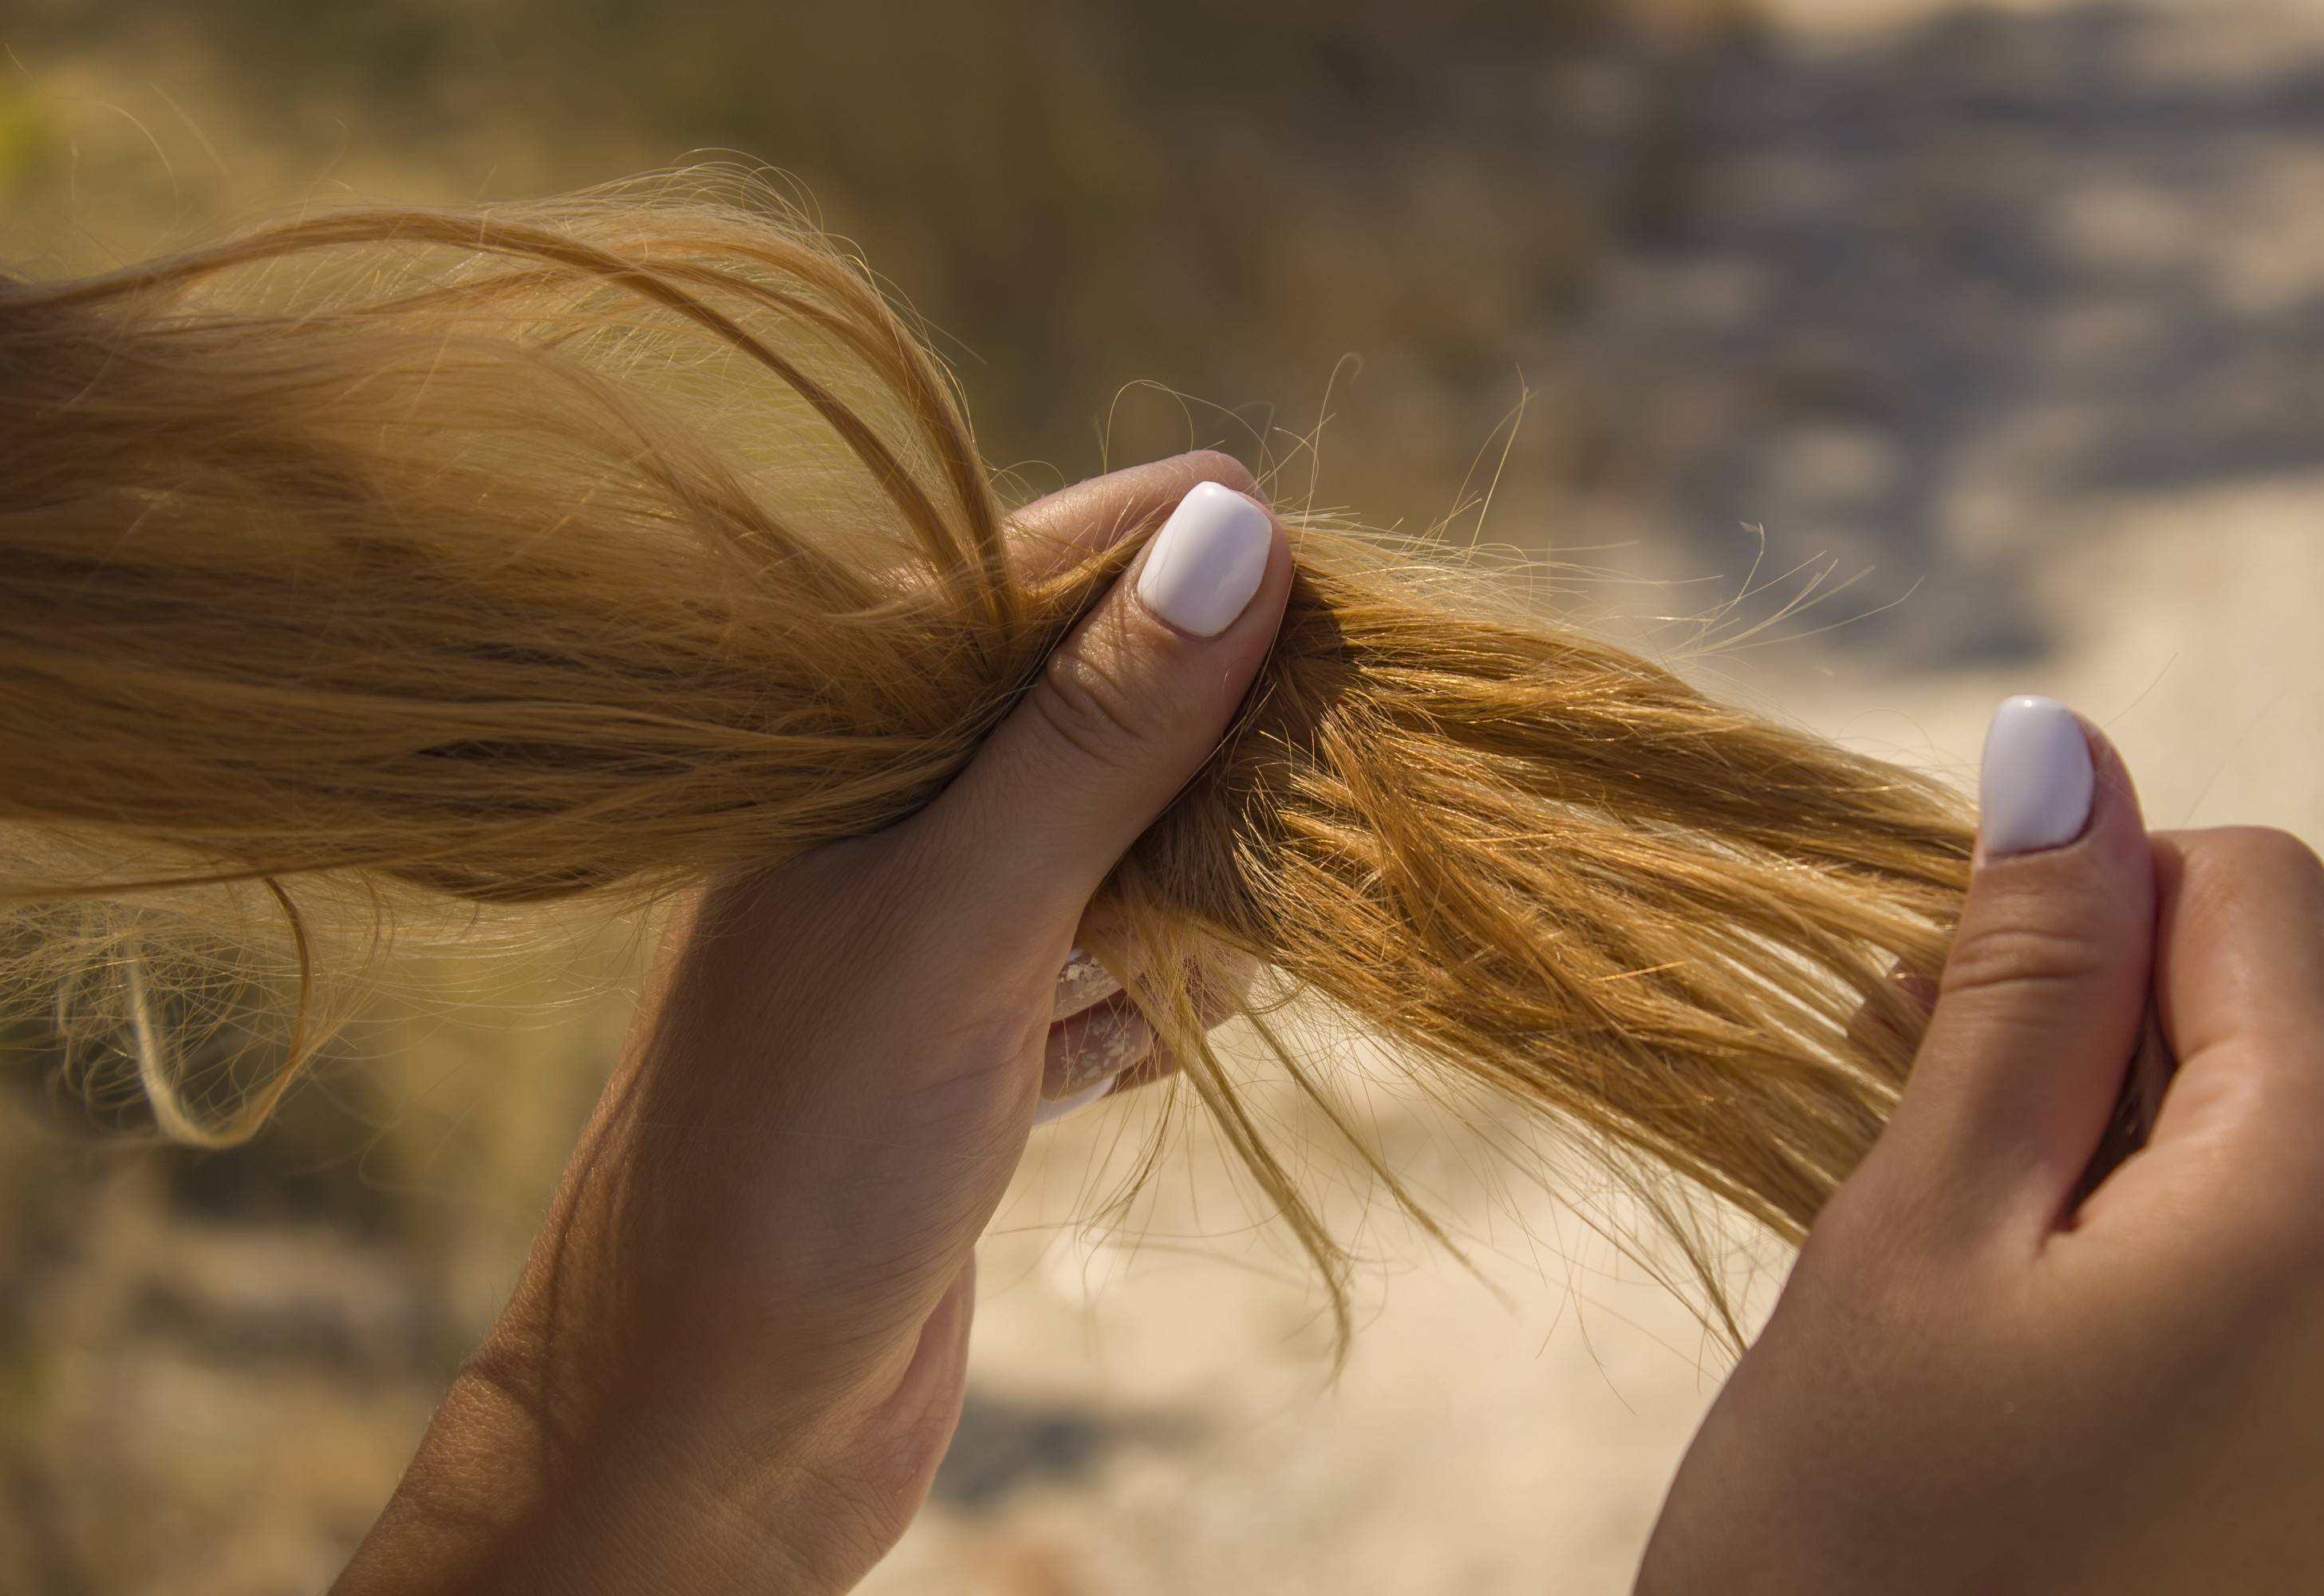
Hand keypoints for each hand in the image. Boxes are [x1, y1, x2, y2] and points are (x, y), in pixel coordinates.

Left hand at [334, 452, 1291, 1593]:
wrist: (706, 1434)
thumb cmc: (798, 1157)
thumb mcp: (959, 919)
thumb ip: (1093, 734)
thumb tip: (1234, 525)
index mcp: (838, 738)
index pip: (1038, 574)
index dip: (1189, 564)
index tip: (1339, 587)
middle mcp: (879, 816)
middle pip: (1094, 707)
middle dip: (1218, 733)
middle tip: (1337, 764)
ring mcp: (925, 934)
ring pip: (1112, 845)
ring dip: (1203, 875)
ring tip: (1274, 909)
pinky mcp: (968, 1047)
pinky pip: (1103, 973)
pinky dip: (1159, 993)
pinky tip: (1194, 1023)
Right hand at [1638, 697, 2323, 1592]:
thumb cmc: (1866, 1545)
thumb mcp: (1916, 1231)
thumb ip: (2019, 982)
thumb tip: (2061, 745)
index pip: (2249, 889)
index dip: (2074, 911)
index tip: (1929, 1016)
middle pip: (2278, 1019)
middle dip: (2088, 1035)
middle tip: (1906, 1133)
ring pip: (2275, 1144)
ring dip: (2104, 1151)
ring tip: (1957, 1261)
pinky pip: (2288, 1275)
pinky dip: (2153, 1261)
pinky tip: (2033, 1346)